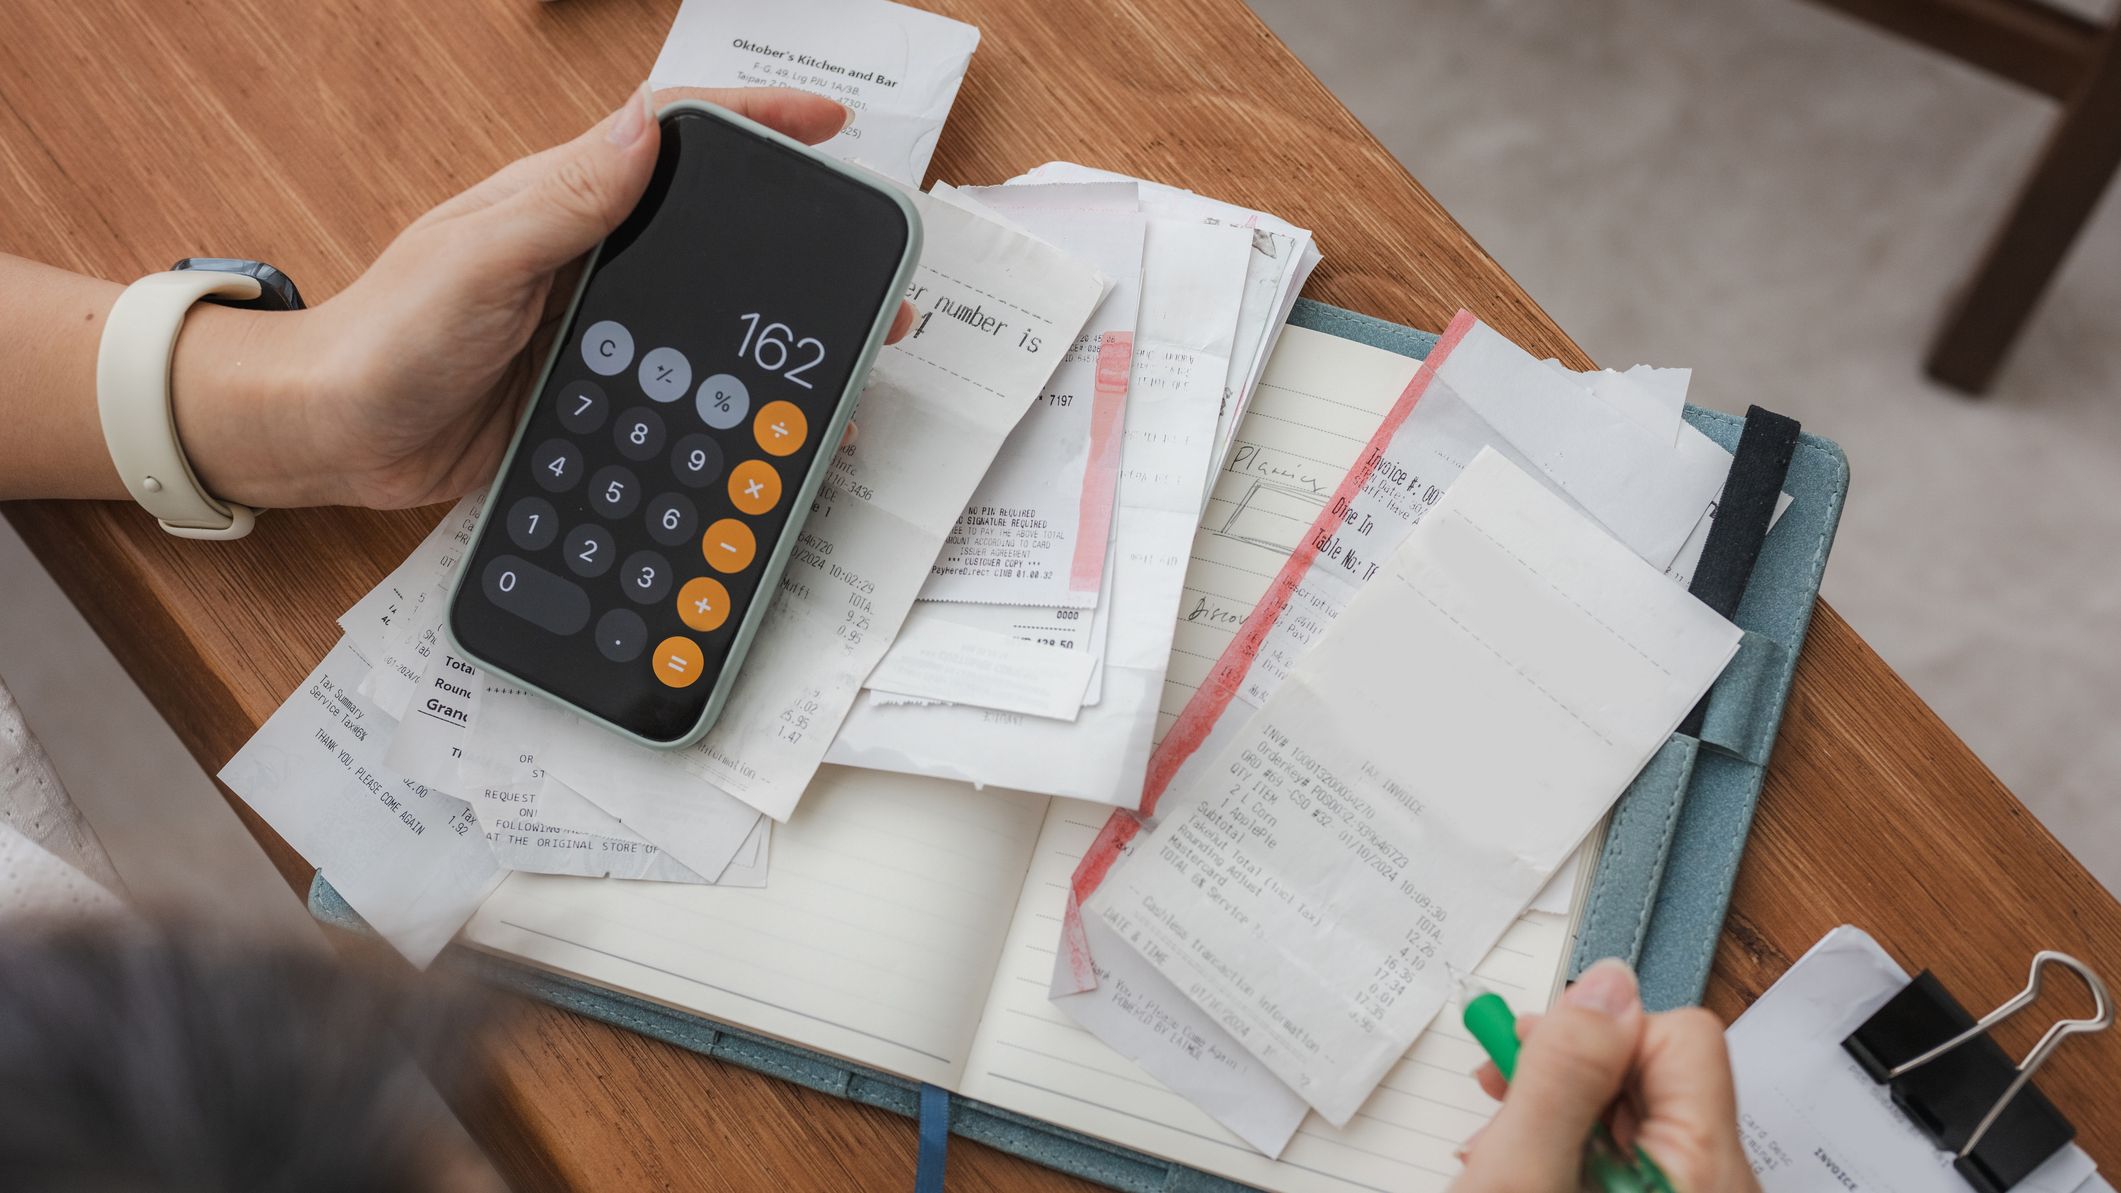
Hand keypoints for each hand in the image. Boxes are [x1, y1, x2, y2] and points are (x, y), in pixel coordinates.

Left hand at [172, 84, 913, 509]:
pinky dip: (730, 402)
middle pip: (714, 225)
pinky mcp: (591, 390)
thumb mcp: (476, 261)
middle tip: (870, 272)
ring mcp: (595, 323)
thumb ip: (561, 203)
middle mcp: (590, 252)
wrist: (332, 434)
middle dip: (798, 235)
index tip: (830, 124)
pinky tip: (764, 430)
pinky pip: (679, 384)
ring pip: (707, 312)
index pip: (675, 135)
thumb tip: (645, 133)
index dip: (756, 118)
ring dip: (774, 330)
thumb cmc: (384, 336)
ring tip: (844, 358)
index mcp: (565, 201)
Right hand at [1453, 959, 1760, 1192]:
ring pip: (1634, 1109)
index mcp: (1703, 1167)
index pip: (1681, 1035)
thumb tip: (1607, 982)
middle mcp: (1713, 1180)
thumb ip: (1565, 1073)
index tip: (1539, 1053)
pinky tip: (1525, 1161)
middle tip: (1505, 1085)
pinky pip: (1626, 1149)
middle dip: (1570, 1069)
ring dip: (1561, 1107)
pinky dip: (1571, 1143)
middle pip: (1656, 1069)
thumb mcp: (1524, 1172)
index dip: (1598, 1032)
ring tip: (1503, 1135)